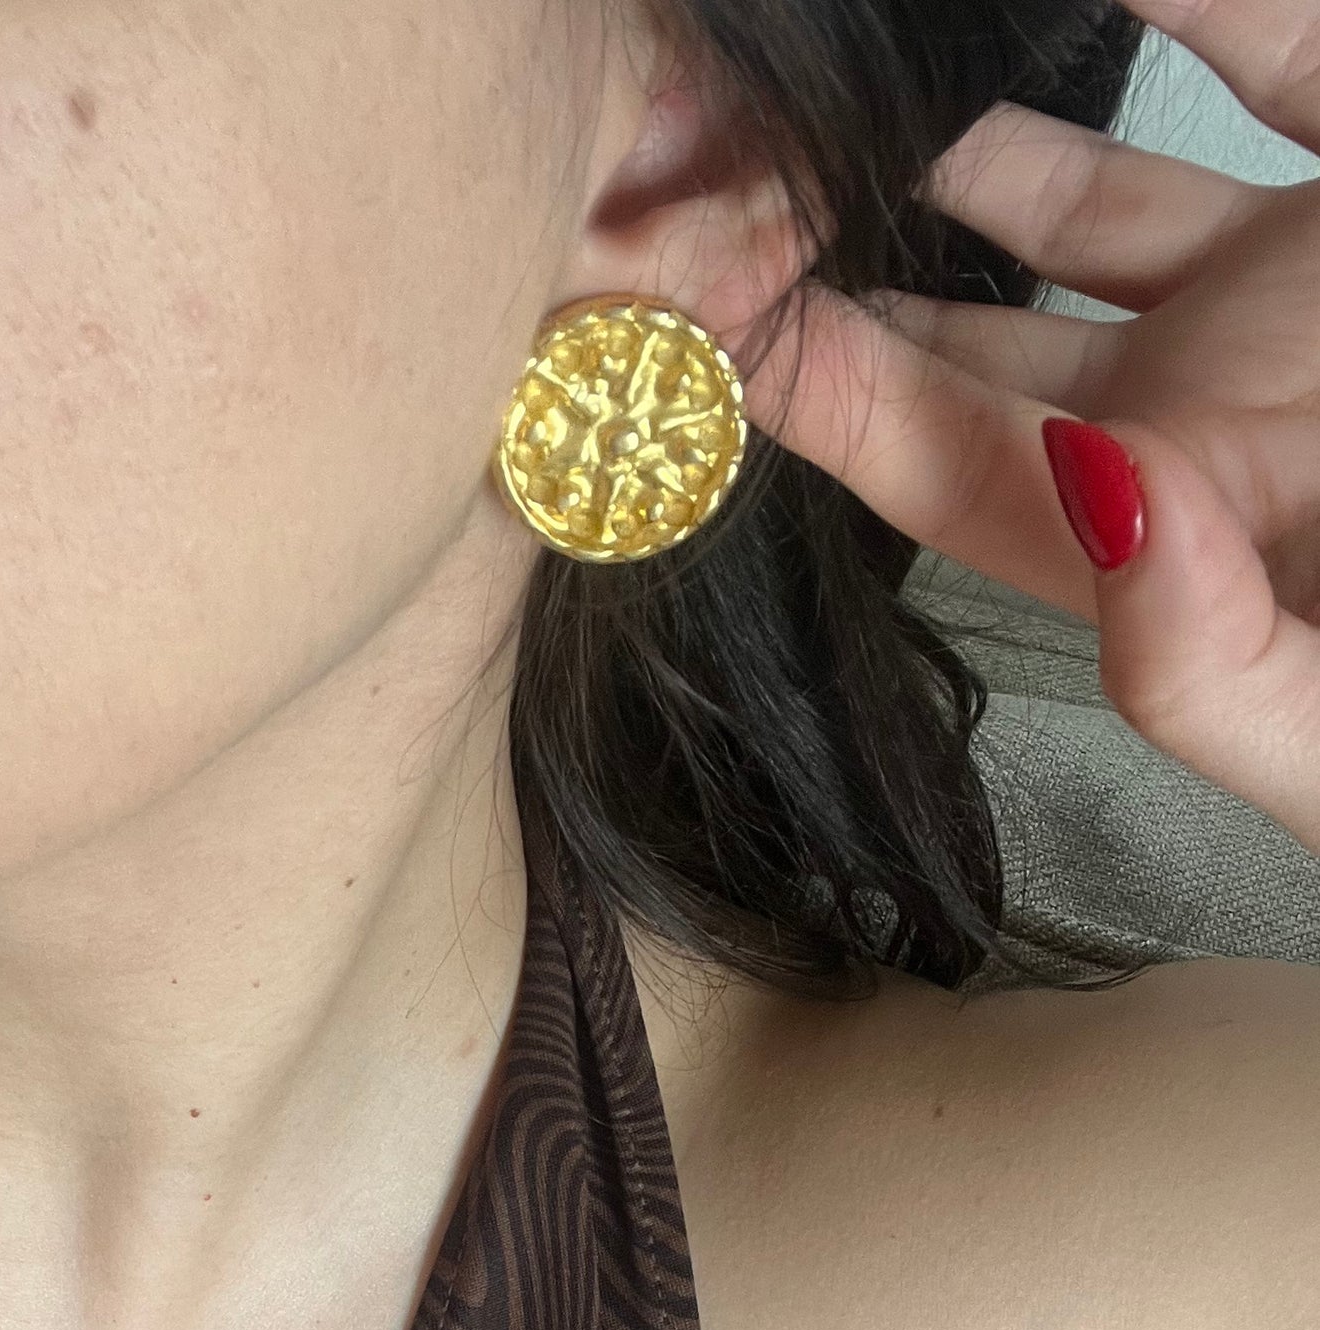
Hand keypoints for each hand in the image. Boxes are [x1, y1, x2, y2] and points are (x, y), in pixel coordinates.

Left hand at [723, 0, 1319, 854]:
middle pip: (980, 323)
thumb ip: (1199, 655)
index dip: (813, 385)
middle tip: (707, 158)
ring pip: (1096, 181)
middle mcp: (1210, 414)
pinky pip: (1290, 53)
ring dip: (975, 126)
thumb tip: (1093, 492)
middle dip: (847, 252)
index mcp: (1169, 549)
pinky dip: (1199, 9)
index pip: (941, 464)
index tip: (681, 296)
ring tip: (850, 72)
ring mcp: (1299, 293)